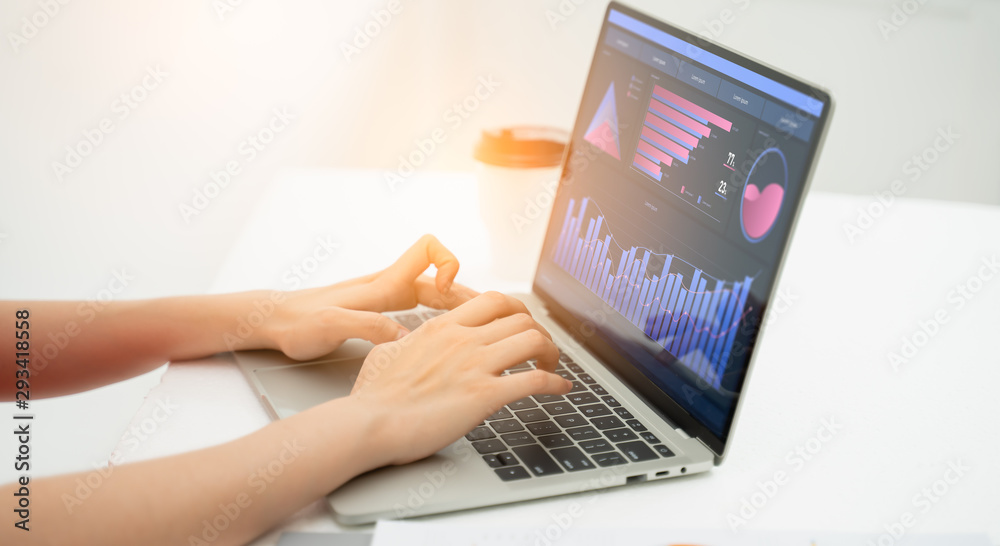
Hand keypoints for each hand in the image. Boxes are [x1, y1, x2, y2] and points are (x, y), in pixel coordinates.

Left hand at [269, 235, 478, 359]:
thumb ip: (367, 327)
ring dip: (458, 309)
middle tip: (490, 319)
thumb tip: (403, 338)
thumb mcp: (330, 326)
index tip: (447, 291)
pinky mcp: (378, 313)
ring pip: (434, 295)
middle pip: (442, 277)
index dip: (448, 263)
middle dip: (468, 294)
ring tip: (480, 330)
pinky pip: (420, 310)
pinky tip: (444, 341)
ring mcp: (384, 299)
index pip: (429, 249)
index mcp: (383, 284)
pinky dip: (439, 320)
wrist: (271, 322)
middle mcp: (388, 286)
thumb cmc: (296, 322)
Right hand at [348, 292, 572, 465]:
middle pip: (520, 317)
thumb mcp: (387, 353)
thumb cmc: (373, 397)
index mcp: (443, 328)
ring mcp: (475, 365)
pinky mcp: (484, 396)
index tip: (522, 324)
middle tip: (542, 349)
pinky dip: (555, 383)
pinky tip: (560, 390)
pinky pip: (534, 380)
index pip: (494, 301)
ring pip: (532, 340)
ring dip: (551, 352)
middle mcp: (463, 340)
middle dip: (539, 331)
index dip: (517, 310)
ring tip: (552, 366)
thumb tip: (408, 340)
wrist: (369, 424)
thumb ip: (406, 341)